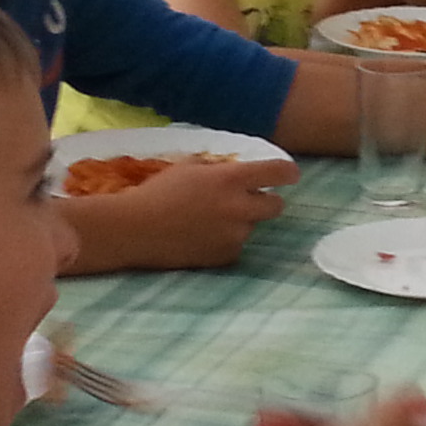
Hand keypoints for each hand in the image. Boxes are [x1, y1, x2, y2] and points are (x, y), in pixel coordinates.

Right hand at [95, 155, 292, 268]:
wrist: (136, 229)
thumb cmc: (157, 193)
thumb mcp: (188, 168)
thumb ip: (217, 168)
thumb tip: (233, 168)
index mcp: (230, 179)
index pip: (278, 172)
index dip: (288, 172)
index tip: (289, 175)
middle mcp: (239, 207)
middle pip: (276, 205)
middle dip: (266, 201)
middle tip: (249, 200)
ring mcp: (234, 235)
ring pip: (252, 227)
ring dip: (240, 223)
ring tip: (209, 221)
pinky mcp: (225, 256)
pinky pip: (236, 246)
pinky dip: (226, 241)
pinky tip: (202, 237)